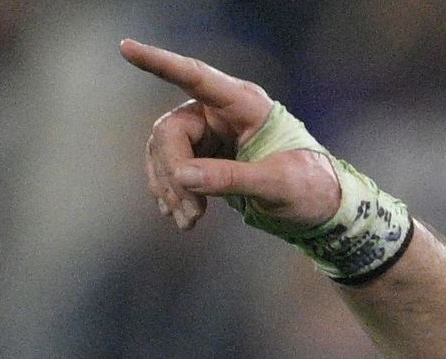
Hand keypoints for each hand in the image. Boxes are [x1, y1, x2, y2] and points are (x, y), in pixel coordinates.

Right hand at [122, 39, 335, 234]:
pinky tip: (181, 217)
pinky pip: (171, 168)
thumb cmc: (309, 188)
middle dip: (174, 174)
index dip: (159, 63)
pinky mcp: (203, 156)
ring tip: (189, 223)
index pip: (195, 77)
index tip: (126, 48)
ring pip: (165, 152)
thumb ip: (231, 178)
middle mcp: (221, 112)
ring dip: (171, 189)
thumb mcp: (277, 185)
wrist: (319, 208)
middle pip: (171, 131)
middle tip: (192, 215)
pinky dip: (172, 193)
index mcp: (244, 104)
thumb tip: (184, 176)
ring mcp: (209, 133)